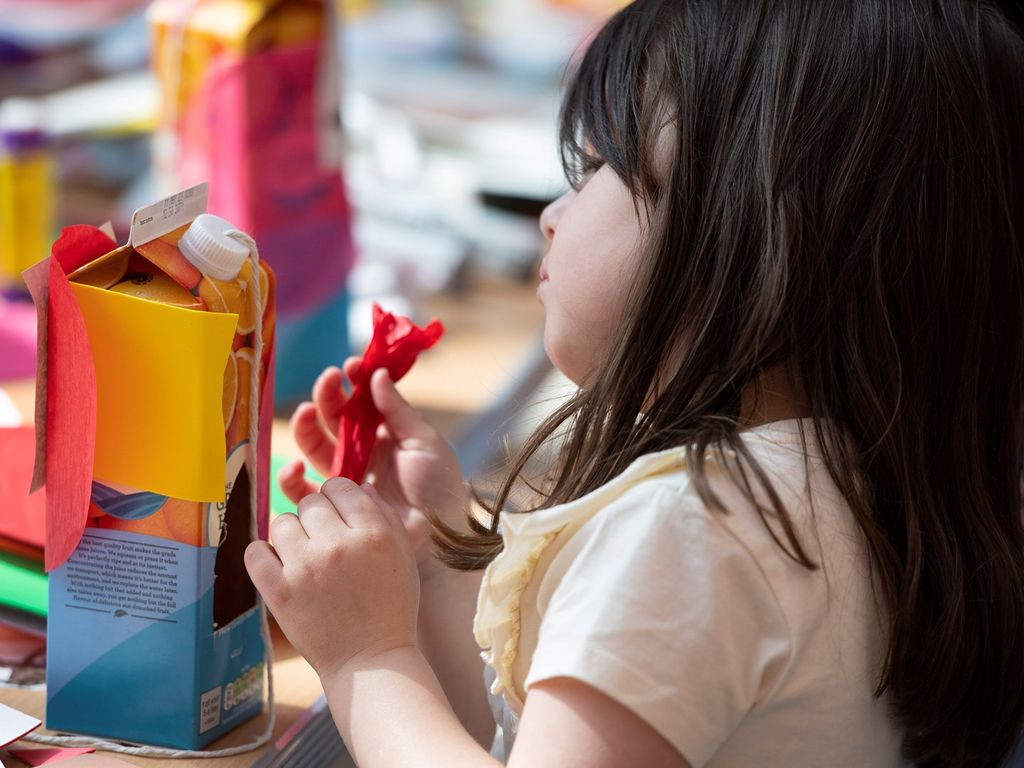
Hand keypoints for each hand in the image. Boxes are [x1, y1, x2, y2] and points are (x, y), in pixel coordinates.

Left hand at [245, 478, 419, 679]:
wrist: (370, 661)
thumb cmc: (391, 608)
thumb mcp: (403, 556)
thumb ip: (385, 516)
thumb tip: (360, 486)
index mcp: (372, 533)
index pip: (340, 485)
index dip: (338, 498)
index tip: (338, 516)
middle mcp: (338, 545)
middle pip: (310, 502)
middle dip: (316, 518)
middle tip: (324, 542)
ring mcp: (305, 569)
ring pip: (281, 522)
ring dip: (291, 536)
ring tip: (303, 557)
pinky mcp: (279, 592)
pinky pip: (255, 552)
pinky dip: (262, 555)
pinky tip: (277, 565)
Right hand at [280, 360, 469, 578]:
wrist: (438, 540)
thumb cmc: (439, 490)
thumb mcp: (425, 443)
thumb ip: (398, 410)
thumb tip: (377, 374)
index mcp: (387, 436)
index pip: (362, 403)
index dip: (353, 383)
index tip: (349, 366)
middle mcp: (364, 455)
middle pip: (334, 420)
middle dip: (326, 396)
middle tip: (327, 380)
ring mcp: (348, 480)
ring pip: (314, 448)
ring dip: (305, 427)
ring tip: (305, 412)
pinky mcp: (335, 509)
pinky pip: (303, 493)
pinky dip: (291, 479)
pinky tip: (296, 467)